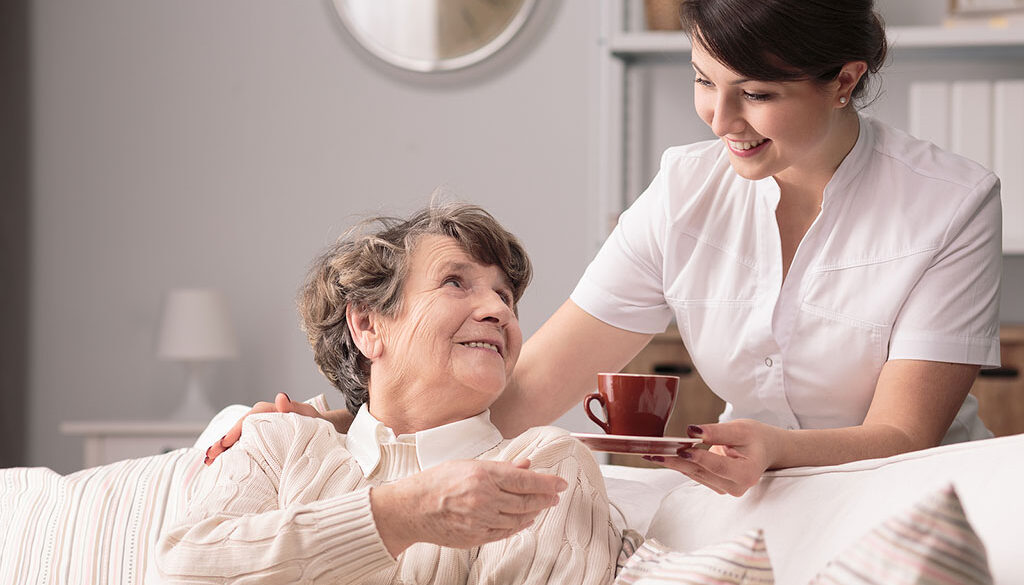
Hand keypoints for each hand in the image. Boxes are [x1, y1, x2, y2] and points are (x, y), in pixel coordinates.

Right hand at [204, 393, 327, 464]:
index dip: (235, 430)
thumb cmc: (315, 423)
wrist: (324, 430)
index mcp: (270, 412)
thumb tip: (281, 397)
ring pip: (238, 439)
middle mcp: (262, 420)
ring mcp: (261, 431)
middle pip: (238, 429)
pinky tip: (220, 465)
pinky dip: (232, 454)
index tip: (226, 442)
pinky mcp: (262, 442)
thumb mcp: (307, 415)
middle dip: (222, 442)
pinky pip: (244, 446)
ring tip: (209, 461)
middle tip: (209, 455)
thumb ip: (294, 407)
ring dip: (223, 449)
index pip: (248, 419)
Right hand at [370, 459, 567, 556]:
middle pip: (526, 501)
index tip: (560, 483)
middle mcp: (484, 498)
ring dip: (534, 512)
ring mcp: (480, 520)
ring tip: (541, 506)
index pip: (525, 480)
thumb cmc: (435, 482)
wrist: (411, 508)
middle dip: (545, 498)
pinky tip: (524, 520)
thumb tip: (525, 465)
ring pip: (518, 518)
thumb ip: (500, 467)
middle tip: (555, 495)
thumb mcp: (467, 465)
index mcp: (483, 475)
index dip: (547, 482)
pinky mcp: (475, 536)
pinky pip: (504, 532)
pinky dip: (518, 526)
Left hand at [646, 419, 780, 496]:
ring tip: (650, 453)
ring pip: (694, 474)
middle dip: (675, 461)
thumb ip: (717, 432)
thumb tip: (692, 431)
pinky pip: (695, 474)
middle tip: (653, 453)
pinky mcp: (716, 485)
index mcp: (747, 473)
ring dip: (672, 463)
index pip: (719, 465)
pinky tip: (662, 456)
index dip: (700, 457)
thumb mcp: (741, 429)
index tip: (682, 448)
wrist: (766, 450)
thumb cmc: (756, 437)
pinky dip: (679, 464)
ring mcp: (725, 489)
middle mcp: (736, 486)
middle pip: (701, 472)